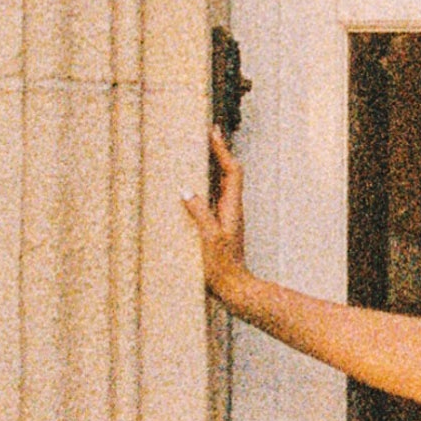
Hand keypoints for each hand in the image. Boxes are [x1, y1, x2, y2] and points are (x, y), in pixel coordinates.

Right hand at [186, 137, 247, 301]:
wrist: (234, 289)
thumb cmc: (223, 266)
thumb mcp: (209, 238)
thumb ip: (200, 213)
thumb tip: (186, 190)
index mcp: (232, 207)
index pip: (232, 170)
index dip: (223, 150)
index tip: (213, 131)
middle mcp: (232, 208)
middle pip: (229, 173)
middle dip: (219, 152)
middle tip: (207, 134)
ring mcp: (227, 217)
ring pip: (222, 184)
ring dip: (213, 167)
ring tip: (198, 152)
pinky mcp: (219, 227)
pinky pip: (213, 198)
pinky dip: (205, 186)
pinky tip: (192, 188)